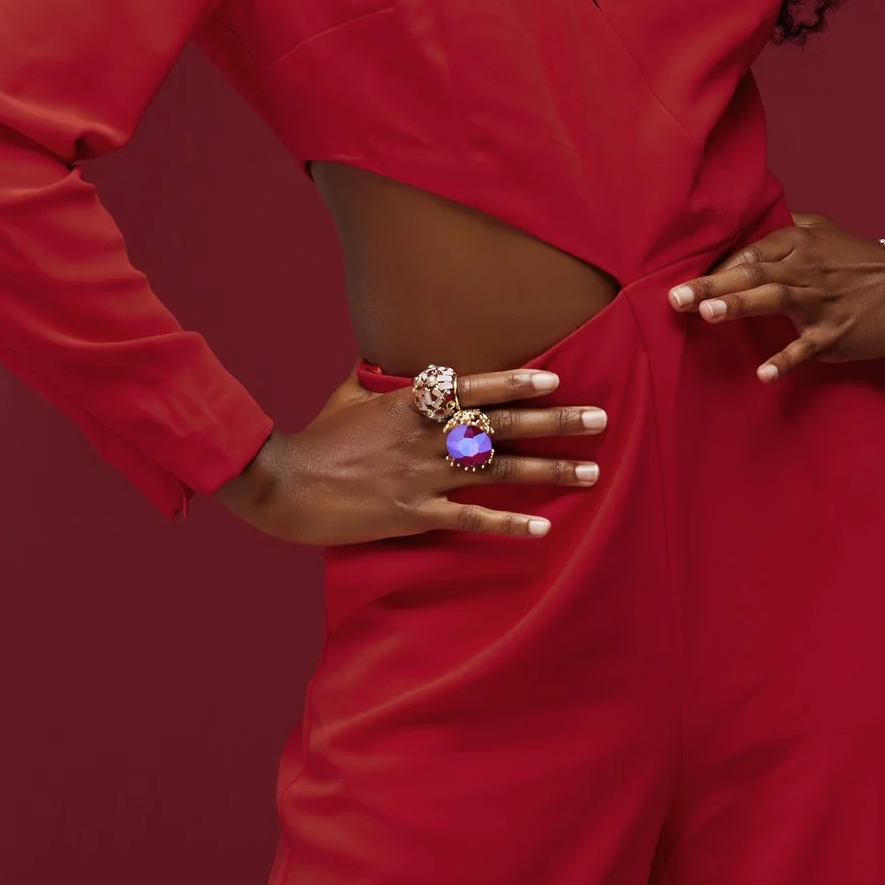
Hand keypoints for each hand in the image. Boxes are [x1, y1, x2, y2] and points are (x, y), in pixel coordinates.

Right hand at [214, 368, 609, 546]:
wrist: (283, 483)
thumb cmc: (318, 436)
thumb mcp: (349, 394)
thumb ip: (380, 376)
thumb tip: (393, 357)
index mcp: (412, 402)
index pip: (475, 387)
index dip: (517, 383)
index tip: (557, 380)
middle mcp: (426, 435)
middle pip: (502, 425)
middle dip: (556, 422)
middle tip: (600, 420)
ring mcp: (422, 475)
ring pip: (498, 470)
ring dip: (549, 470)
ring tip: (591, 471)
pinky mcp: (413, 513)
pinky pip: (471, 519)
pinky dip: (507, 523)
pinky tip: (542, 526)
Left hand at [667, 214, 884, 376]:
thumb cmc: (861, 260)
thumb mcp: (824, 230)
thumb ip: (784, 225)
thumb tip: (742, 225)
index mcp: (799, 242)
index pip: (749, 252)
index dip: (716, 266)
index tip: (682, 279)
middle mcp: (807, 268)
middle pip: (754, 272)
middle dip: (713, 284)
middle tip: (675, 297)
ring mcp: (822, 302)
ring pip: (776, 299)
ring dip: (741, 306)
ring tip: (708, 314)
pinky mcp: (836, 334)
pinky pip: (807, 347)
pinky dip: (786, 360)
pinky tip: (764, 373)